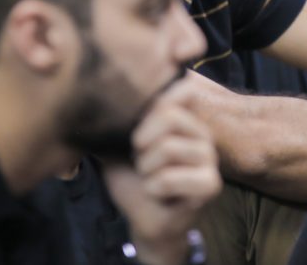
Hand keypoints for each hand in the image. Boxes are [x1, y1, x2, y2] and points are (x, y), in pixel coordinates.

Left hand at [102, 78, 221, 264]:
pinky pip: (170, 177)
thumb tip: (96, 92)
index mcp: (184, 117)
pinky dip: (153, 187)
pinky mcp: (210, 184)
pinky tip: (156, 193)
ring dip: (146, 168)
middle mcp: (202, 132)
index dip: (154, 105)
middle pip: (169, 115)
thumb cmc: (132, 178)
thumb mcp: (118, 142)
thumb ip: (118, 116)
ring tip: (149, 177)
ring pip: (168, 147)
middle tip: (140, 161)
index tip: (138, 131)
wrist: (143, 219)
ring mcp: (209, 158)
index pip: (184, 88)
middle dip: (142, 142)